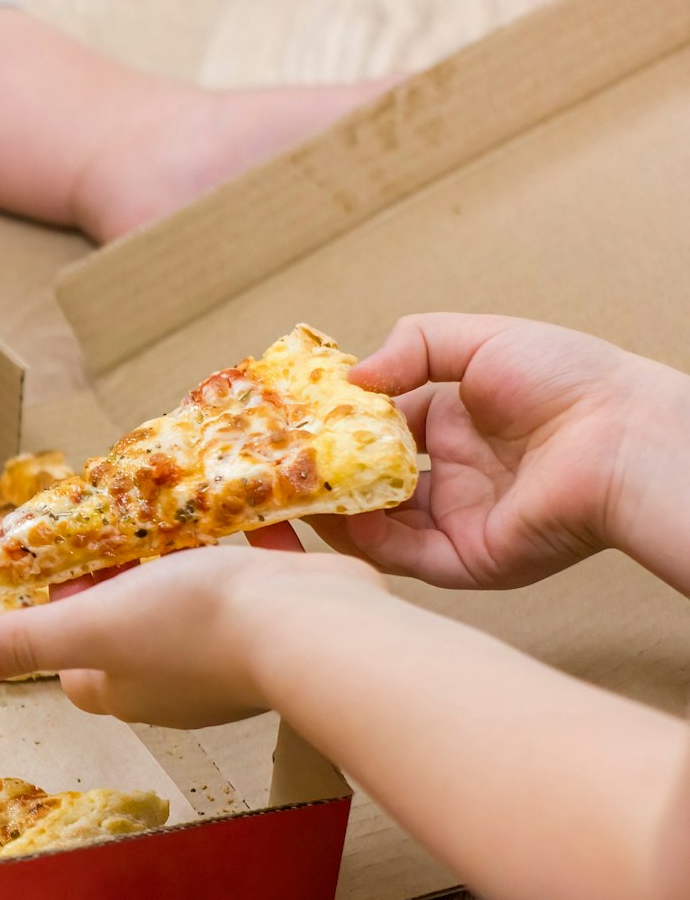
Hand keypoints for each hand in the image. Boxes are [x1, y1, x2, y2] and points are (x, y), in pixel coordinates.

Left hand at [0, 527, 385, 728]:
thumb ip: (26, 640)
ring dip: (184, 566)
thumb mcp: (90, 622)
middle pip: (133, 631)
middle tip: (123, 533)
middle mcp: (178, 683)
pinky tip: (245, 512)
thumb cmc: (193, 624)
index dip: (66, 621)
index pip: (77, 667)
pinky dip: (248, 551)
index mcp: (125, 687)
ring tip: (177, 519)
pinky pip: (255, 583)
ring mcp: (234, 657)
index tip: (72, 571)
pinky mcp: (281, 626)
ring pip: (195, 606)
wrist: (310, 628)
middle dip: (124, 585)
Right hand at [310, 313, 689, 588]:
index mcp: (456, 425)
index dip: (334, 427)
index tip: (292, 422)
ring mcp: (457, 519)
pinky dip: (368, 540)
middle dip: (323, 475)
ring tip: (294, 493)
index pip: (376, 430)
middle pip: (367, 483)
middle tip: (276, 466)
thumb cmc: (571, 382)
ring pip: (375, 524)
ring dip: (333, 510)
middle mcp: (452, 476)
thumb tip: (352, 377)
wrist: (623, 438)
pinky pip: (404, 556)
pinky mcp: (468, 559)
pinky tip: (342, 517)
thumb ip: (413, 345)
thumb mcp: (483, 340)